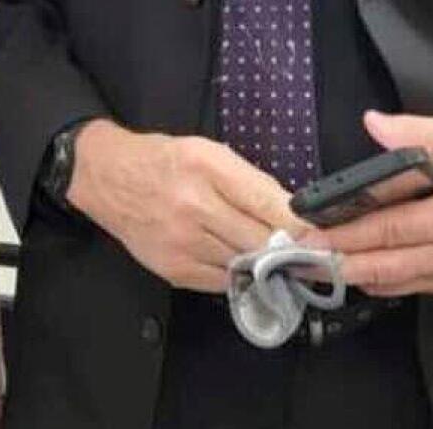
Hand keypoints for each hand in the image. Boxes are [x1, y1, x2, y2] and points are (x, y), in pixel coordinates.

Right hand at [67, 120, 308, 292]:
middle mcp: (194, 206)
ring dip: (267, 264)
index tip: (324, 236)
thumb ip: (248, 180)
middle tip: (316, 256)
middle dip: (291, 249)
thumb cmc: (162, 160)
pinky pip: (222, 280)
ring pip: (245, 263)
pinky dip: (239, 273)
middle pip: (261, 239)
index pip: (267, 202)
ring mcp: (183, 242)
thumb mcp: (207, 151)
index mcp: (206, 166)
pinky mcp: (174, 269)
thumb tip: (291, 212)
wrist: (108, 178)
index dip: (301, 224)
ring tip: (283, 260)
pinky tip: (245, 264)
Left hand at [302, 111, 432, 296]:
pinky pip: (411, 285)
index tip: (311, 231)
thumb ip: (419, 130)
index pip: (389, 229)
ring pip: (395, 281)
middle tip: (298, 255)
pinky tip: (355, 270)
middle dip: (337, 260)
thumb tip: (374, 124)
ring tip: (314, 264)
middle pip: (385, 264)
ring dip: (353, 274)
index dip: (346, 233)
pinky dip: (380, 280)